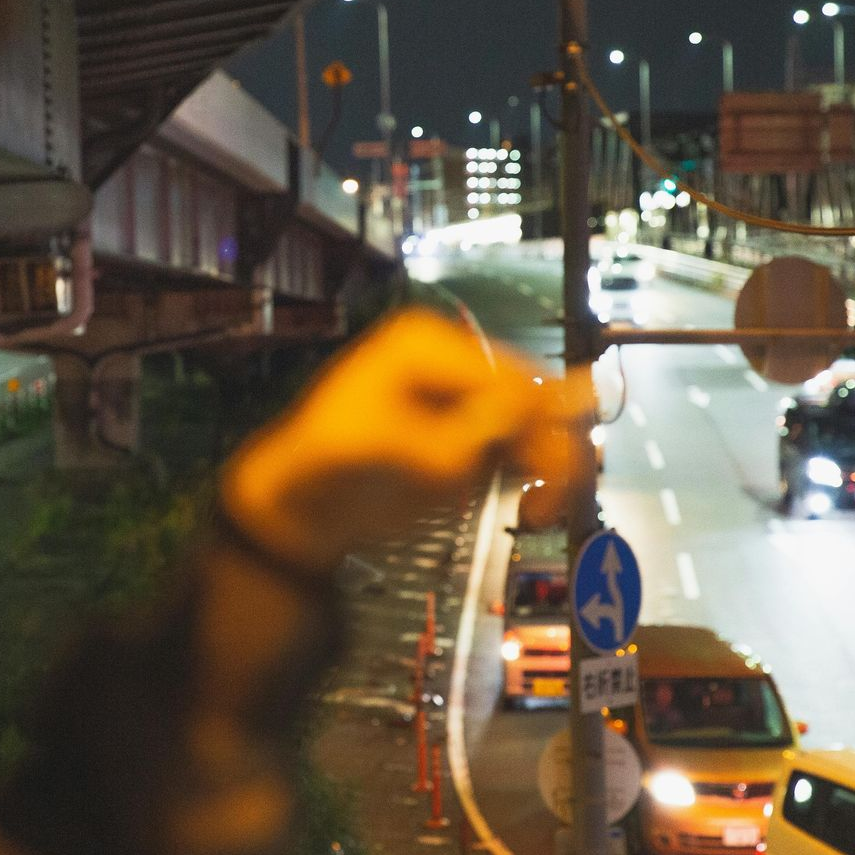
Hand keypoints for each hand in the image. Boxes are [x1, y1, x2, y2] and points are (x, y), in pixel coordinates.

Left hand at [220, 307, 581, 571]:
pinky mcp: (470, 430)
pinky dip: (534, 473)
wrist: (302, 507)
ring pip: (536, 420)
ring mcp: (463, 395)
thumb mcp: (400, 452)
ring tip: (541, 511)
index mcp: (425, 343)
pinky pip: (522, 444)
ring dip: (548, 463)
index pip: (504, 375)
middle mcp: (452, 360)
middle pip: (529, 394)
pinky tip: (534, 505)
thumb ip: (472, 432)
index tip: (553, 471)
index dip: (536, 423)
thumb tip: (541, 403)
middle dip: (549, 446)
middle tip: (552, 500)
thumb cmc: (327, 470)